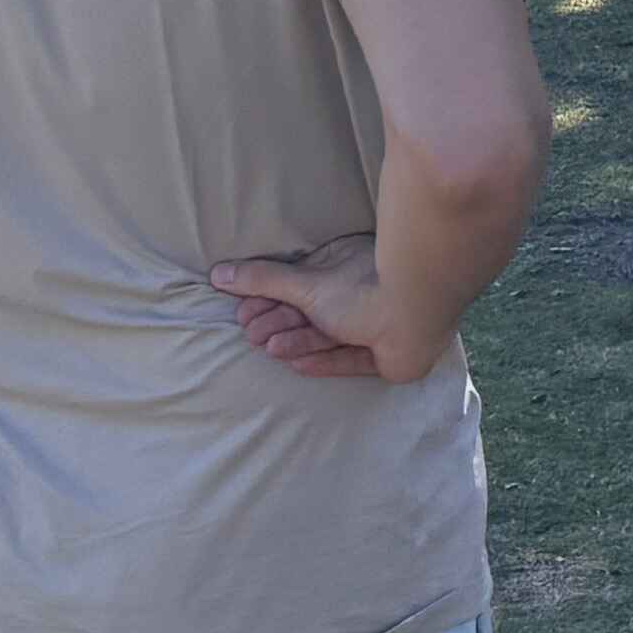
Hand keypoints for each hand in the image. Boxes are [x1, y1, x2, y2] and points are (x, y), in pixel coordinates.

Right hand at [209, 231, 445, 382]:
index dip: (271, 300)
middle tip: (251, 334)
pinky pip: (353, 359)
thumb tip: (219, 273)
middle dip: (280, 324)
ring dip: (298, 342)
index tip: (243, 311)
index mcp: (348, 266)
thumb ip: (262, 280)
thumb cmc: (362, 285)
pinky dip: (325, 360)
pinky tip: (298, 366)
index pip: (302, 286)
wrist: (414, 308)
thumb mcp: (304, 283)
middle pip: (313, 314)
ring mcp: (381, 326)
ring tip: (270, 348)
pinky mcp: (390, 355)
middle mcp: (364, 293)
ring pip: (330, 335)